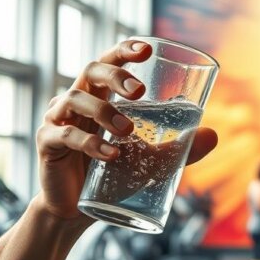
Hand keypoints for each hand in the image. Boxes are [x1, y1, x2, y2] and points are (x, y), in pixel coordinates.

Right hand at [35, 40, 217, 219]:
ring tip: (128, 131)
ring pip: (76, 99)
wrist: (77, 210)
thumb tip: (213, 135)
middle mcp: (76, 101)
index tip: (146, 50)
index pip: (109, 62)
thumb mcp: (149, 159)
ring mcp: (58, 120)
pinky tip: (110, 155)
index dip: (124, 51)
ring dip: (105, 112)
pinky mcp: (47, 144)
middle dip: (115, 75)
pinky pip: (65, 135)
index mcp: (100, 96)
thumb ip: (178, 147)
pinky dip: (89, 143)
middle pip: (90, 71)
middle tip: (138, 91)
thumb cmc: (112, 176)